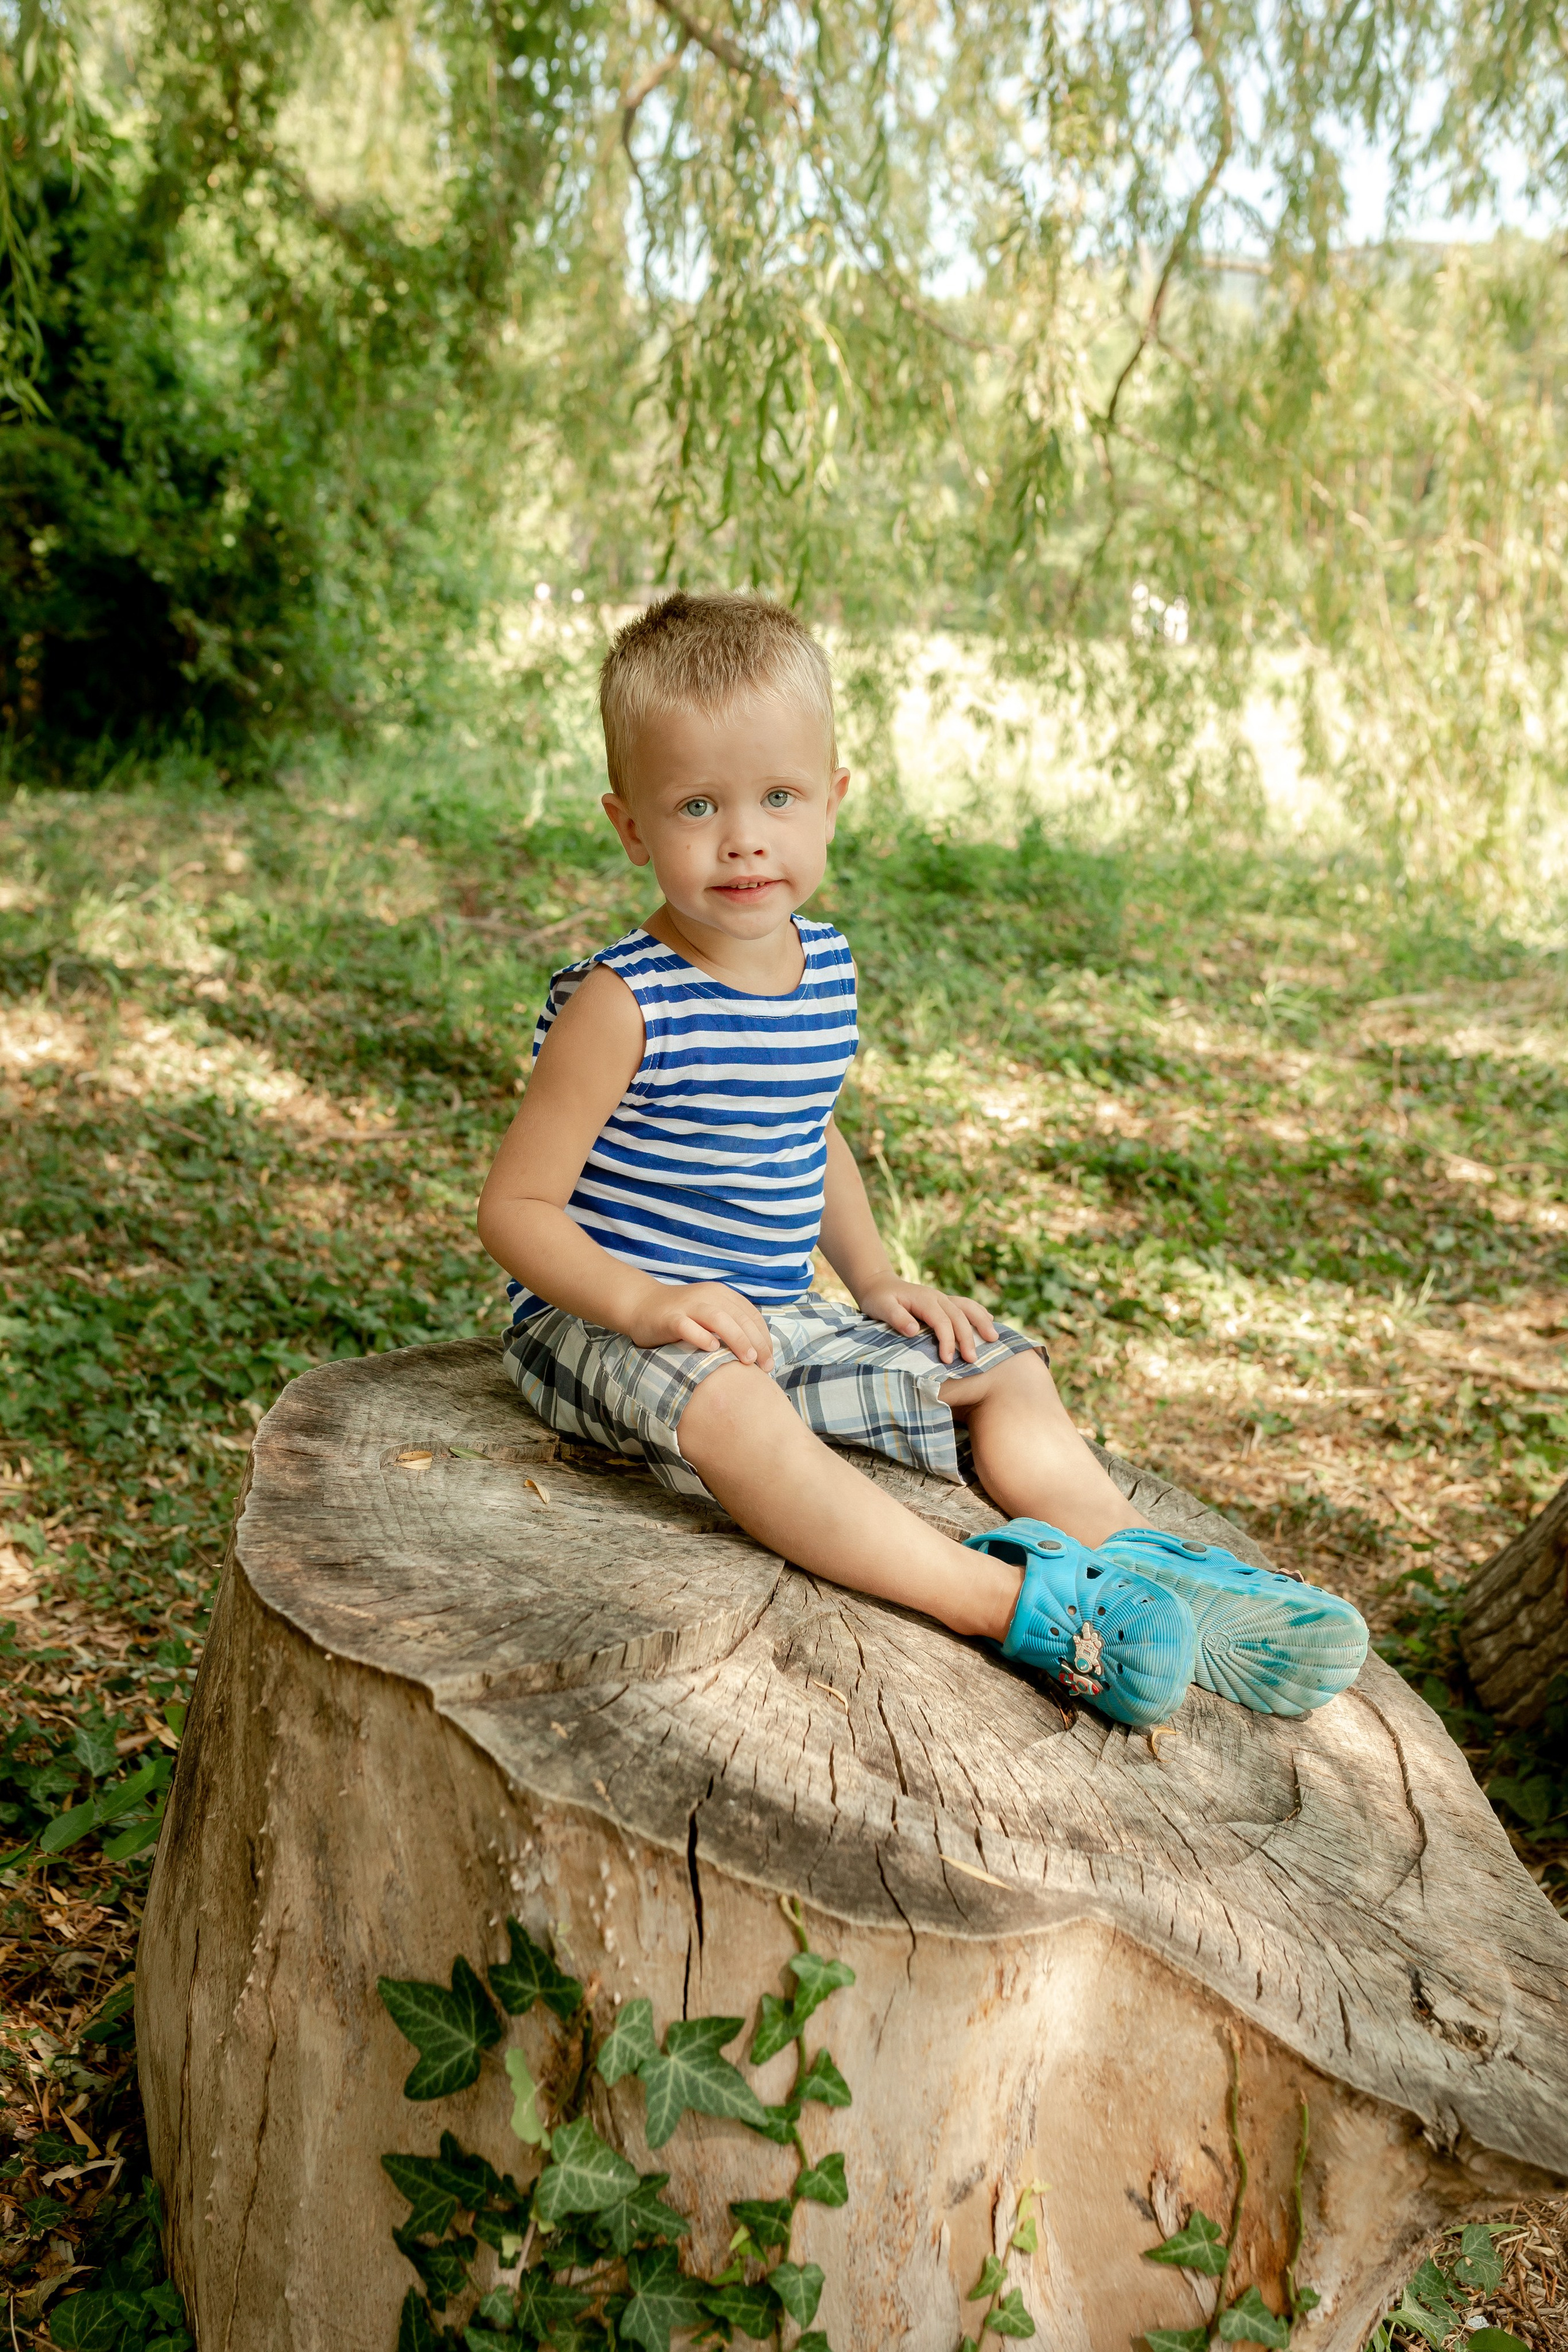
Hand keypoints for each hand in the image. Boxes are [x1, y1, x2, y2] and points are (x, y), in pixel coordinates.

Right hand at [627, 1281, 774, 1370]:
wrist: (641, 1305)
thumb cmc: (681, 1316)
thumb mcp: (710, 1313)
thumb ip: (731, 1324)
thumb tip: (759, 1351)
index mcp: (722, 1294)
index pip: (751, 1315)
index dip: (764, 1337)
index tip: (770, 1359)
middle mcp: (708, 1296)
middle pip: (739, 1318)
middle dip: (756, 1343)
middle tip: (765, 1366)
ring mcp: (688, 1306)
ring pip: (718, 1319)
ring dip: (736, 1339)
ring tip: (748, 1360)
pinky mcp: (669, 1317)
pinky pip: (687, 1326)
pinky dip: (701, 1337)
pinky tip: (712, 1349)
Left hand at [857, 1277, 998, 1365]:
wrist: (879, 1284)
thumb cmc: (878, 1298)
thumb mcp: (881, 1307)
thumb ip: (896, 1318)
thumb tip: (913, 1331)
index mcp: (925, 1300)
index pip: (942, 1322)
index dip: (947, 1341)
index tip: (947, 1360)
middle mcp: (938, 1297)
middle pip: (959, 1317)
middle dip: (968, 1338)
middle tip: (973, 1360)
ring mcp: (942, 1298)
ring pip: (968, 1308)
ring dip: (981, 1322)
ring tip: (993, 1338)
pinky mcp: (943, 1302)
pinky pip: (965, 1305)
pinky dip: (978, 1312)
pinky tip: (990, 1320)